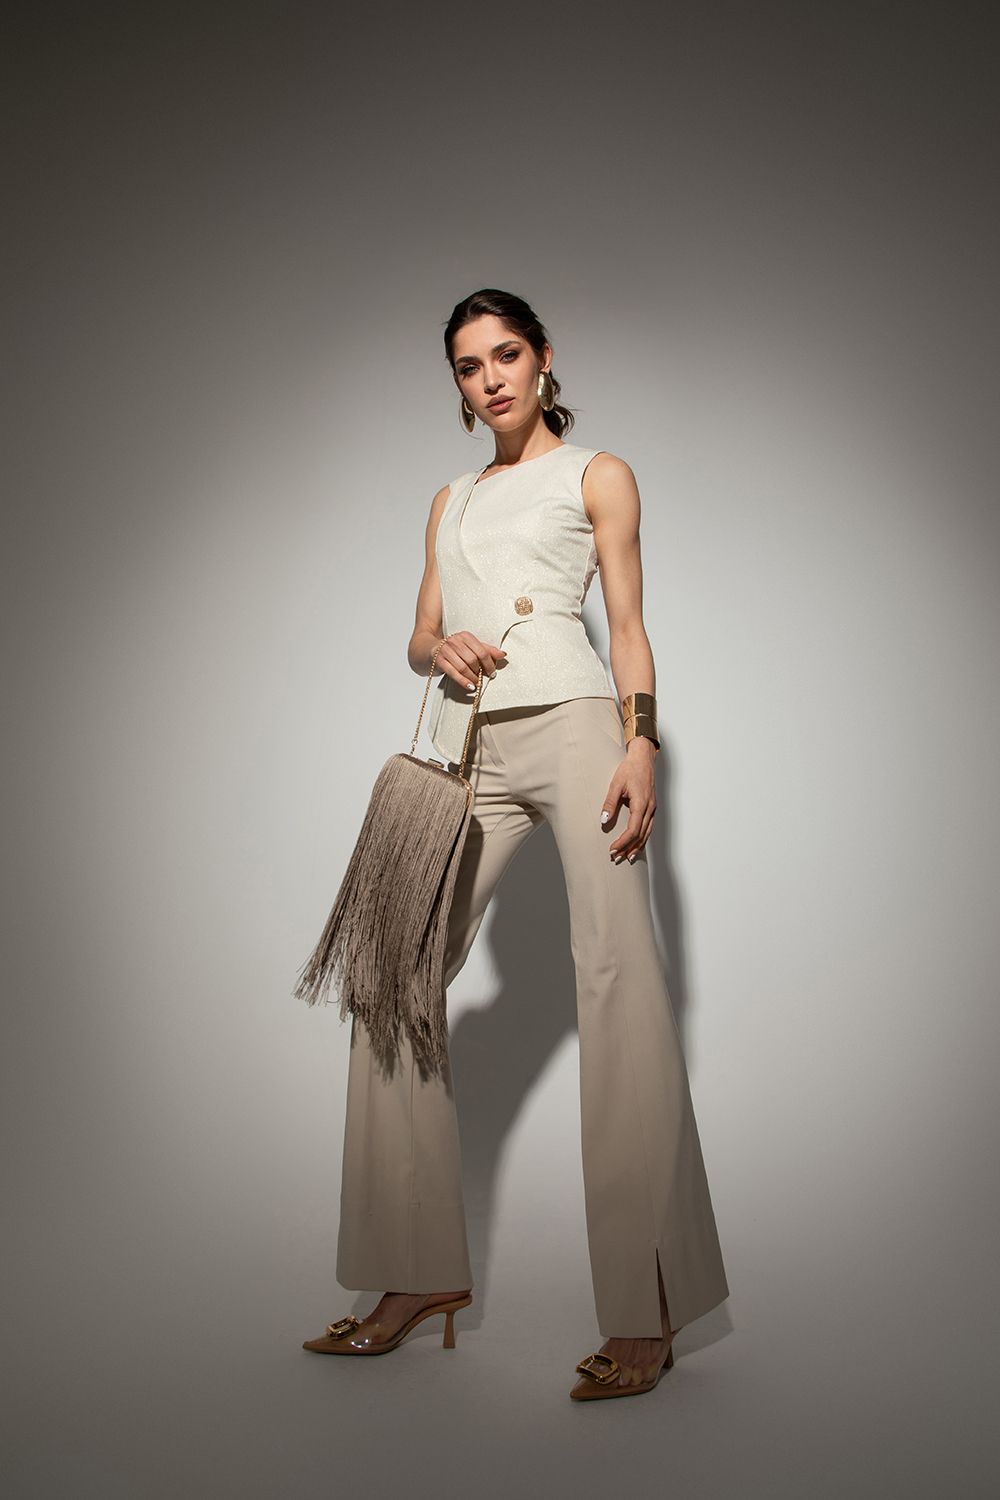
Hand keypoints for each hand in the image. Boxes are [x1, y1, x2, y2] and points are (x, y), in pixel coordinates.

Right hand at [435, 632, 505, 691]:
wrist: (431, 650)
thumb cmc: (454, 650)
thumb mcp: (471, 647)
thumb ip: (487, 650)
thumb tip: (503, 654)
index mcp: (465, 636)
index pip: (482, 651)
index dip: (489, 664)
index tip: (493, 672)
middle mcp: (454, 641)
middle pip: (473, 660)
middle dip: (479, 671)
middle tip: (482, 677)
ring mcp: (445, 650)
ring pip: (463, 667)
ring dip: (472, 678)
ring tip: (476, 682)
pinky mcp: (438, 661)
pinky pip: (454, 673)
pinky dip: (463, 681)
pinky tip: (470, 686)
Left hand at [601, 737, 656, 861]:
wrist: (643, 758)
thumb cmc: (631, 769)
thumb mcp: (616, 784)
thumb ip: (610, 803)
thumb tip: (604, 820)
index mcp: (642, 804)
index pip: (633, 830)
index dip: (623, 842)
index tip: (613, 849)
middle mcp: (650, 808)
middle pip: (641, 835)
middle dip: (628, 848)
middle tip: (617, 858)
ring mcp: (652, 808)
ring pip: (647, 833)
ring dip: (637, 846)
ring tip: (627, 856)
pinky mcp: (651, 807)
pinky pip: (649, 827)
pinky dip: (642, 838)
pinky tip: (637, 843)